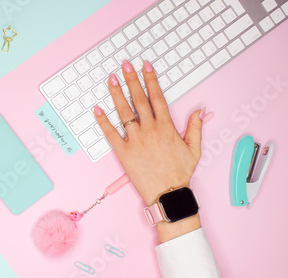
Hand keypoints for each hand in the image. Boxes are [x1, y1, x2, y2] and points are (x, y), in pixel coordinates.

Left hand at [94, 60, 204, 205]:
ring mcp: (136, 140)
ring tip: (111, 80)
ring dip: (117, 94)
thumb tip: (198, 110)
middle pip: (139, 100)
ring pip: (124, 113)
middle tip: (125, 65)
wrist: (168, 194)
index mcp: (166, 127)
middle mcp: (150, 130)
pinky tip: (97, 109)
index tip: (145, 66)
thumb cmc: (179, 173)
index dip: (151, 80)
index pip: (157, 98)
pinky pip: (111, 134)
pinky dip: (103, 121)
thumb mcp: (194, 149)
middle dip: (132, 80)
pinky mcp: (124, 152)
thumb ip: (195, 128)